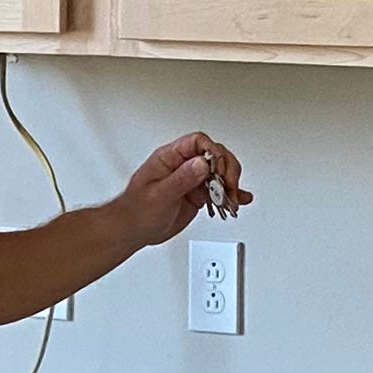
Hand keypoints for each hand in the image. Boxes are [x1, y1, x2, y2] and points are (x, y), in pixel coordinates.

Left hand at [114, 132, 247, 245]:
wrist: (132, 230)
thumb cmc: (136, 210)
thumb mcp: (158, 194)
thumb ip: (181, 178)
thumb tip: (202, 163)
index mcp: (170, 157)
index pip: (198, 142)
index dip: (213, 153)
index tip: (218, 170)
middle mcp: (183, 166)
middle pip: (215, 155)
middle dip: (227, 170)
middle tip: (228, 188)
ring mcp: (191, 180)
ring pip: (220, 173)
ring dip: (231, 185)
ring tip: (232, 200)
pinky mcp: (197, 195)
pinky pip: (219, 190)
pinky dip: (231, 194)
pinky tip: (240, 199)